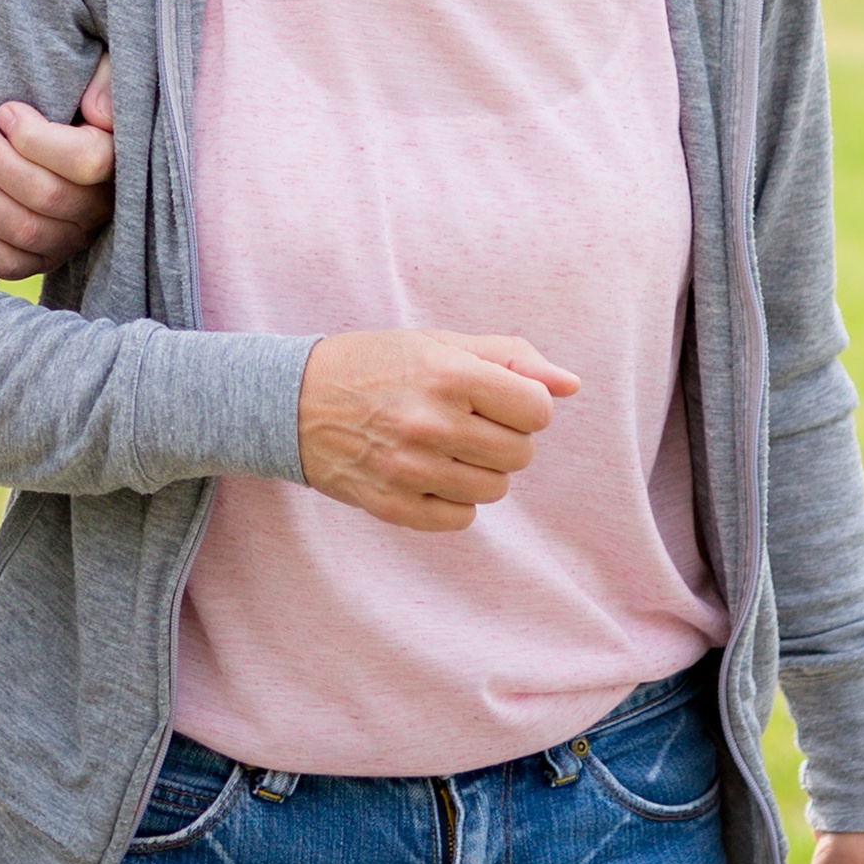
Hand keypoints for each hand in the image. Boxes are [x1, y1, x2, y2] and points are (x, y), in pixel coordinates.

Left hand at [0, 61, 117, 280]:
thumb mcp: (100, 74)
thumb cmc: (73, 99)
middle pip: (44, 195)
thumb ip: (104, 81)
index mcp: (118, 161)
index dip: (38, 139)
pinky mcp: (39, 260)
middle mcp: (98, 208)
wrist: (47, 139)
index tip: (3, 110)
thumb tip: (95, 110)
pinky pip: (6, 262)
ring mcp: (69, 239)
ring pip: (21, 228)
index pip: (87, 162)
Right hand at [297, 329, 579, 530]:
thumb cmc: (377, 365)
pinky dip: (453, 501)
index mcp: (449, 376)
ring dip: (480, 471)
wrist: (292, 401)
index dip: (525, 406)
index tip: (498, 401)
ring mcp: (409, 470)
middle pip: (520, 455)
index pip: (537, 411)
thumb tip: (571, 385)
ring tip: (446, 449)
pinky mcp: (390, 505)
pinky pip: (458, 519)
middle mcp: (431, 424)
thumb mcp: (441, 344)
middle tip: (470, 425)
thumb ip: (512, 359)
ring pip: (493, 490)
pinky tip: (428, 475)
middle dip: (506, 440)